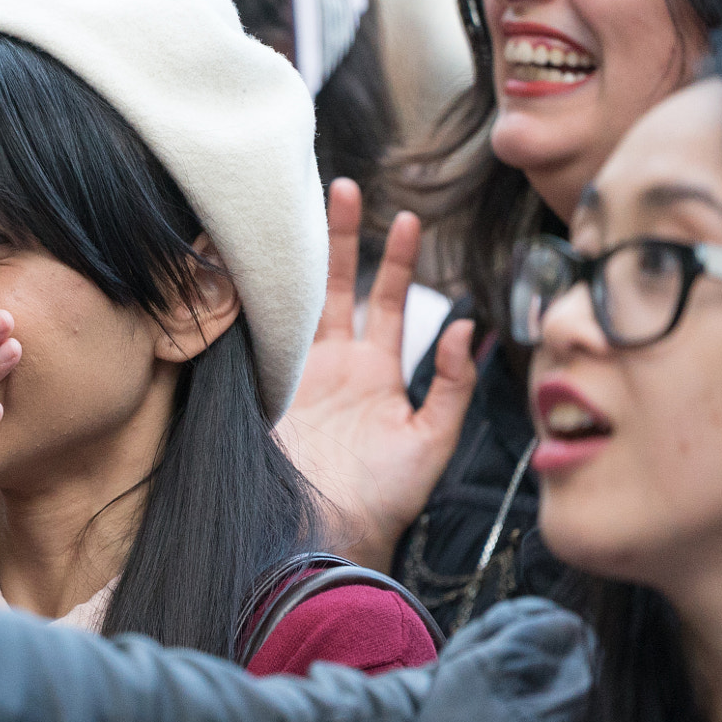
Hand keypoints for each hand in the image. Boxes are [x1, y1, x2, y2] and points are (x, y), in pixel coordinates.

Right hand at [276, 179, 475, 571]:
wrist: (328, 533)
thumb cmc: (384, 499)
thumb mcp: (432, 440)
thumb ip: (450, 385)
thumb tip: (464, 327)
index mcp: (373, 373)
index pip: (385, 301)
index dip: (395, 259)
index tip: (405, 217)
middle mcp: (331, 364)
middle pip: (336, 285)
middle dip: (342, 236)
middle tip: (344, 187)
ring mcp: (293, 370)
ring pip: (299, 297)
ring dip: (303, 254)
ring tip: (304, 205)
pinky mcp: (261, 383)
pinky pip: (258, 330)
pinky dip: (257, 295)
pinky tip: (257, 259)